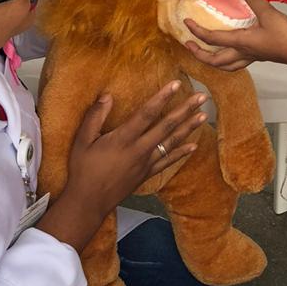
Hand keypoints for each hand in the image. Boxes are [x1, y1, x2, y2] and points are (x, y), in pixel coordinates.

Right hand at [66, 82, 205, 214]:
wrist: (89, 202)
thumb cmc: (83, 169)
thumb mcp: (82, 140)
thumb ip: (95, 117)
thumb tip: (107, 95)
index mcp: (123, 138)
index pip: (147, 113)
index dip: (162, 97)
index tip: (176, 84)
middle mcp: (139, 149)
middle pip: (167, 126)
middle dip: (185, 110)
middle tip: (201, 97)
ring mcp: (146, 163)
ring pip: (172, 142)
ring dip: (189, 128)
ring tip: (204, 115)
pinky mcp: (147, 174)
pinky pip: (168, 161)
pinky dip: (182, 153)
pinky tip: (194, 146)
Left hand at [183, 0, 286, 71]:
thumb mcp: (269, 13)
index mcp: (241, 42)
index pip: (212, 39)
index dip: (196, 31)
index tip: (186, 23)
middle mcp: (242, 52)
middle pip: (214, 60)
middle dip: (199, 53)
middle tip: (188, 44)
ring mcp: (251, 56)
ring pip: (225, 65)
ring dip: (212, 60)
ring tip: (204, 52)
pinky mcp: (259, 56)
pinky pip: (237, 61)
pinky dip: (228, 59)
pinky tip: (230, 49)